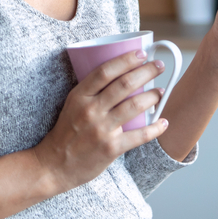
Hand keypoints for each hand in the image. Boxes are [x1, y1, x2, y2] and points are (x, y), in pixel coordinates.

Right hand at [33, 50, 169, 192]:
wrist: (54, 164)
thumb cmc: (66, 132)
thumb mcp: (72, 105)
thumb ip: (91, 92)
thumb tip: (120, 77)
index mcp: (80, 96)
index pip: (105, 71)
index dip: (126, 60)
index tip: (141, 53)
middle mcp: (91, 110)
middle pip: (124, 85)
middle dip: (146, 72)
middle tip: (159, 66)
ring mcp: (101, 129)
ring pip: (134, 106)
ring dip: (153, 96)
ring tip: (161, 92)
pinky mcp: (111, 148)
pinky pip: (139, 135)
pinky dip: (155, 128)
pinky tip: (163, 122)